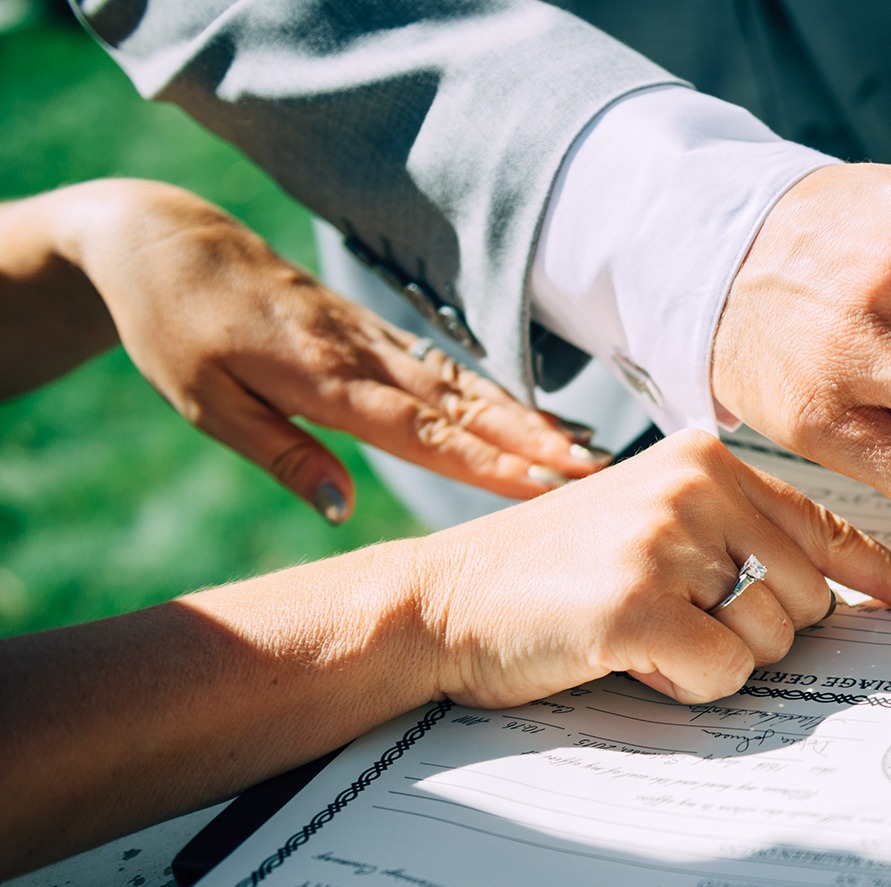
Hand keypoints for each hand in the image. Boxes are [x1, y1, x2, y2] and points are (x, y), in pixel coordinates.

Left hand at [59, 180, 601, 521]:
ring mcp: (376, 339)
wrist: (164, 241)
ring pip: (466, 386)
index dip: (485, 460)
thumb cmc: (174, 330)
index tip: (542, 486)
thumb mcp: (207, 405)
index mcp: (323, 378)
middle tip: (594, 473)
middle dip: (532, 442)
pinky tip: (534, 417)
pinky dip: (497, 395)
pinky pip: (448, 368)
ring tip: (585, 451)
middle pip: (463, 407)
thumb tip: (343, 510)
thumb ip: (283, 455)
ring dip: (528, 420)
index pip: (421, 430)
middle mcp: (364, 355)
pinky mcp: (376, 332)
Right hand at [412, 430, 890, 707]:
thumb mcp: (661, 534)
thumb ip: (748, 545)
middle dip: (758, 635)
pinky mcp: (636, 601)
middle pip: (811, 599)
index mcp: (709, 460)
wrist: (442, 602)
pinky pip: (725, 676)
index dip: (889, 573)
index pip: (827, 526)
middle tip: (677, 623)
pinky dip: (687, 687)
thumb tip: (857, 595)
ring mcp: (667, 538)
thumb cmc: (560, 578)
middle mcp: (697, 483)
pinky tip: (631, 658)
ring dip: (718, 661)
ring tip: (645, 634)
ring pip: (773, 641)